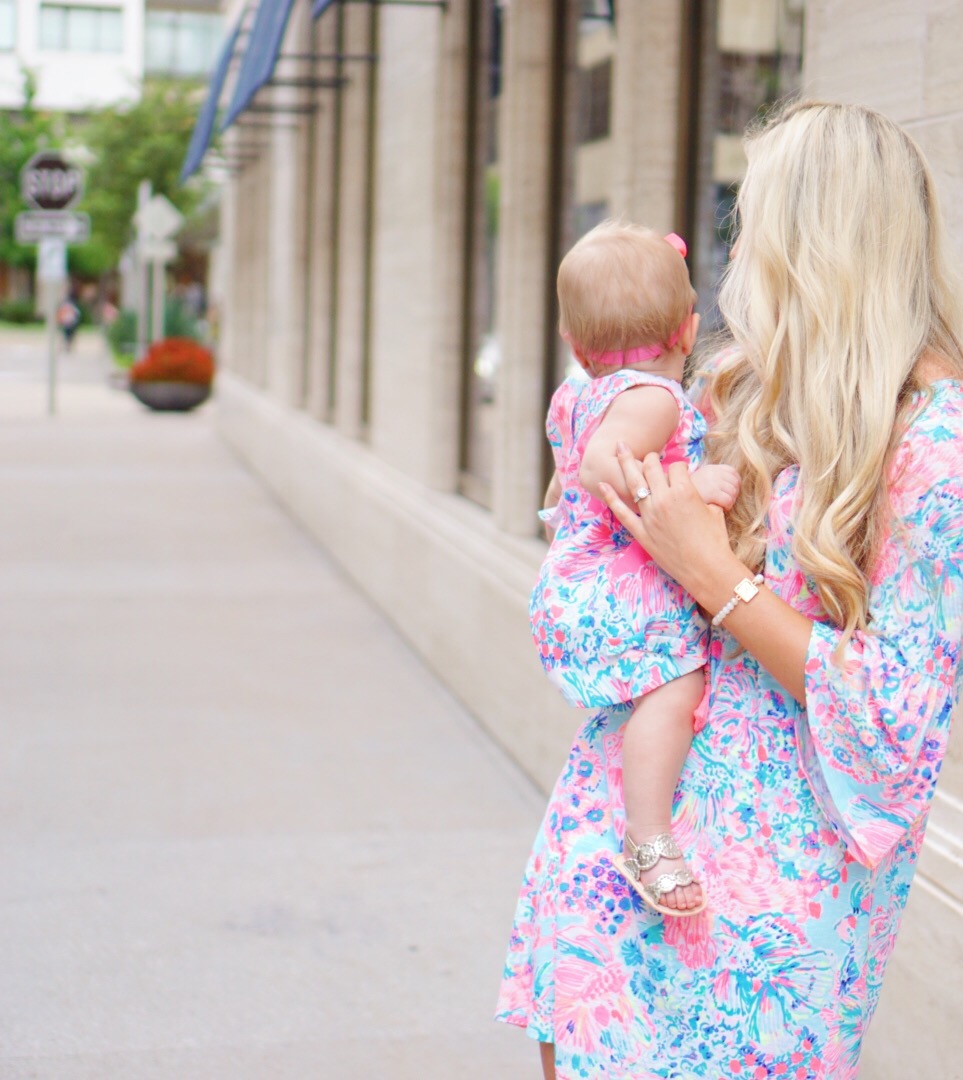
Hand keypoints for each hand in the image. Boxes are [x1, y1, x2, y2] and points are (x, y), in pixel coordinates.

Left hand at [599, 443, 738, 598]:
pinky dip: (610, 497)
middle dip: (651, 458)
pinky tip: (602, 484)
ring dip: (626, 463)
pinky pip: (621, 511)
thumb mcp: (714, 510)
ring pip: (634, 483)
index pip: (677, 467)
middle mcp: (664, 499)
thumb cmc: (715, 541)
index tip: (680, 470)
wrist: (707, 568)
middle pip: (651, 468)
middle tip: (650, 456)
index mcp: (685, 491)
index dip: (679, 466)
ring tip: (620, 449)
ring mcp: (649, 515)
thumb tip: (698, 490)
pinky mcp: (641, 532)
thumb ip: (702, 496)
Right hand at [690, 463, 740, 510]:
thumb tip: (734, 483)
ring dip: (731, 500)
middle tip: (727, 501)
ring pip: (733, 492)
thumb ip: (714, 478)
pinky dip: (728, 506)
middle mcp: (712, 473)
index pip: (732, 472)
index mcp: (710, 468)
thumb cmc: (688, 495)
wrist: (674, 500)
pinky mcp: (711, 493)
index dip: (735, 483)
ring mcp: (711, 482)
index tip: (730, 492)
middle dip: (734, 493)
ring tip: (723, 505)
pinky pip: (729, 499)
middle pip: (735, 482)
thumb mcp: (701, 480)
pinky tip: (721, 509)